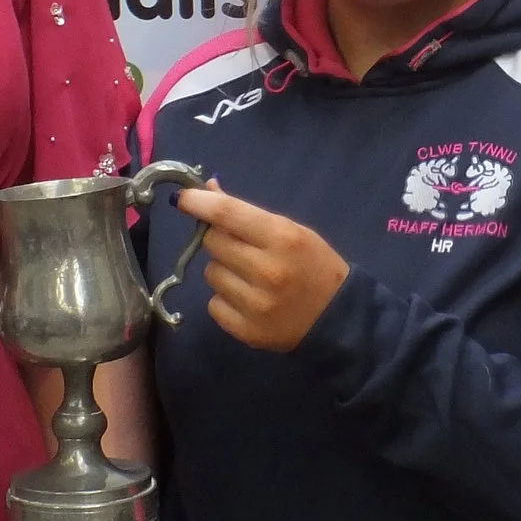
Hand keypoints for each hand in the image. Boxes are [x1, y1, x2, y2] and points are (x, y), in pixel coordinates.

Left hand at [177, 183, 349, 351]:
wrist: (339, 318)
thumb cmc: (316, 266)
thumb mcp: (292, 231)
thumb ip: (249, 214)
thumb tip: (208, 190)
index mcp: (282, 239)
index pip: (228, 214)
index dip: (199, 202)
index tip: (182, 198)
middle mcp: (267, 270)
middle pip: (213, 243)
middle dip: (220, 239)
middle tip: (241, 246)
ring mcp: (255, 304)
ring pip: (211, 273)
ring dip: (224, 270)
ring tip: (250, 277)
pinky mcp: (246, 330)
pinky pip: (214, 304)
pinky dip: (225, 299)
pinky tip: (249, 299)